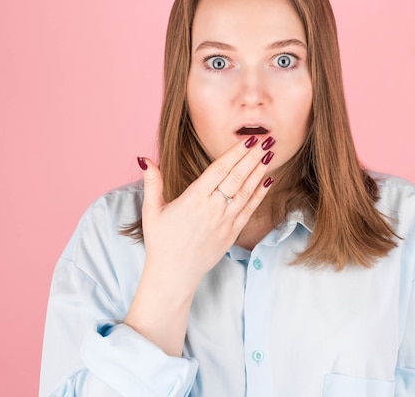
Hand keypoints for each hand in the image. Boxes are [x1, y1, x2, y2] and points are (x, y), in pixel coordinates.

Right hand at [140, 135, 274, 287]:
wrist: (174, 275)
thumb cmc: (161, 243)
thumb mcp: (151, 211)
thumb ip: (152, 183)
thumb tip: (145, 160)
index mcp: (193, 199)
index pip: (219, 169)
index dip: (235, 152)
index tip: (247, 139)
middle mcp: (212, 208)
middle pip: (236, 177)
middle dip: (252, 156)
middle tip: (265, 140)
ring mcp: (225, 221)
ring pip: (246, 191)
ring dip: (258, 171)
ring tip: (269, 153)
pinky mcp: (232, 233)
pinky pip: (249, 209)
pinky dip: (260, 194)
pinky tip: (268, 180)